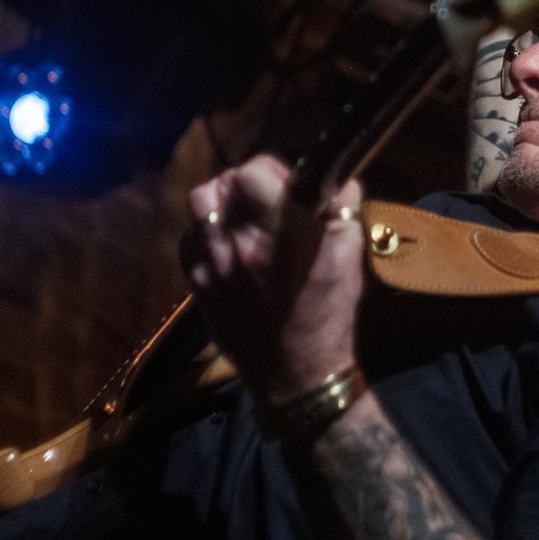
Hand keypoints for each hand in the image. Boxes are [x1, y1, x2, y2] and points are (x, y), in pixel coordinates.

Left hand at [183, 155, 366, 405]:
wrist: (296, 370)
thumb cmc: (328, 311)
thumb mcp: (350, 254)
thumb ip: (344, 208)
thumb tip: (338, 181)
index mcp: (279, 232)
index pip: (251, 172)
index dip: (268, 168)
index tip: (283, 182)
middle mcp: (238, 243)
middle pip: (219, 184)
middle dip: (241, 182)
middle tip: (261, 196)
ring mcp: (211, 265)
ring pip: (199, 207)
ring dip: (219, 203)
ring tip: (239, 216)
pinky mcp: (197, 285)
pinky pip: (188, 240)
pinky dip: (204, 233)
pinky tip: (224, 244)